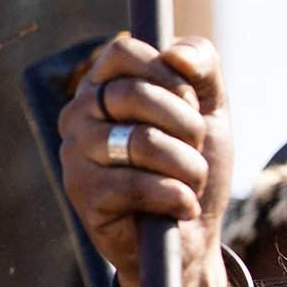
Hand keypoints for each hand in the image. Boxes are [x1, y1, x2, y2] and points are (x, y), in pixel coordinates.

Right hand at [59, 34, 238, 286]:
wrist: (193, 236)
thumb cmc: (194, 165)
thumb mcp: (210, 110)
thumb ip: (203, 67)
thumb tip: (175, 54)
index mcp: (104, 86)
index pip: (125, 51)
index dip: (170, 76)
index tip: (192, 103)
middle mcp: (79, 114)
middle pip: (137, 93)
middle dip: (188, 126)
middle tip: (195, 150)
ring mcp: (75, 154)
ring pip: (143, 141)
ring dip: (188, 166)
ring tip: (191, 183)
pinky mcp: (82, 194)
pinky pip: (139, 184)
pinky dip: (176, 197)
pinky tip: (180, 207)